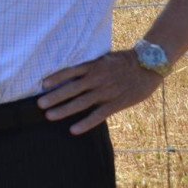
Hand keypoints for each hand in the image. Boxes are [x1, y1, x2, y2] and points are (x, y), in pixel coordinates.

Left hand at [37, 49, 163, 134]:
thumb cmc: (124, 61)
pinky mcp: (115, 103)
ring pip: (81, 102)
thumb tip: (75, 68)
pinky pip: (98, 115)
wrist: (147, 65)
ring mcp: (105, 92)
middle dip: (54, 96)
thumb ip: (91, 65)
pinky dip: (85, 123)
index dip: (55, 77)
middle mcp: (96, 79)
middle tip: (39, 104)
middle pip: (71, 89)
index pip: (69, 72)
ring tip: (49, 115)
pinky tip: (74, 130)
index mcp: (93, 66)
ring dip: (64, 110)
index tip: (42, 84)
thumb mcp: (104, 57)